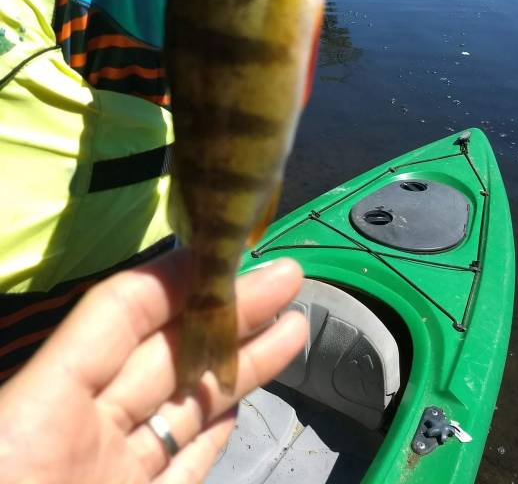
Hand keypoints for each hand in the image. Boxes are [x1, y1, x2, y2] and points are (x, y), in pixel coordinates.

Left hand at [0, 253, 305, 483]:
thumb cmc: (23, 475)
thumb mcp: (32, 439)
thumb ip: (125, 387)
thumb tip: (188, 362)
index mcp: (43, 409)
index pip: (117, 318)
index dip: (177, 280)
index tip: (232, 254)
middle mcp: (77, 434)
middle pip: (163, 355)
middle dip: (228, 313)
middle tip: (289, 279)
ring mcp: (105, 477)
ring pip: (181, 409)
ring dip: (237, 365)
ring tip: (293, 328)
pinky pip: (180, 464)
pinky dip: (213, 429)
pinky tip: (242, 400)